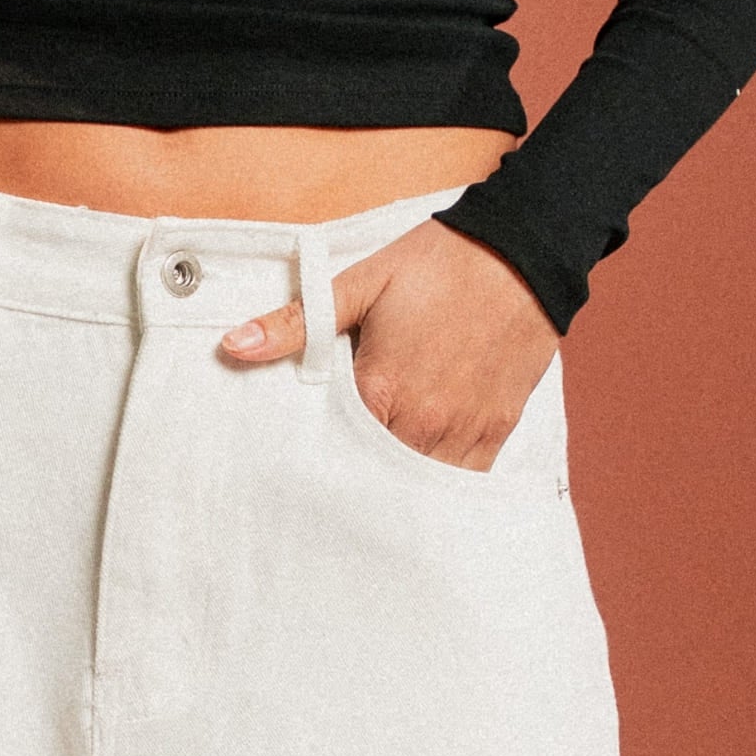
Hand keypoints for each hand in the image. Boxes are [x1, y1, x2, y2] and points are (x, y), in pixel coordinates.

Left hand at [218, 219, 558, 469]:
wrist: (523, 251)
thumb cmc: (439, 263)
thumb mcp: (361, 283)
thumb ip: (297, 322)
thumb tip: (232, 346)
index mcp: (380, 390)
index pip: (334, 454)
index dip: (317, 466)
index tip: (302, 477)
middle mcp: (421, 422)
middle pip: (374, 481)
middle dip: (354, 490)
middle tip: (329, 504)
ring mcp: (461, 432)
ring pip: (417, 490)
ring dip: (395, 495)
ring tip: (372, 503)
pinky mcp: (494, 433)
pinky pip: (461, 484)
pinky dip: (437, 489)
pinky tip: (417, 491)